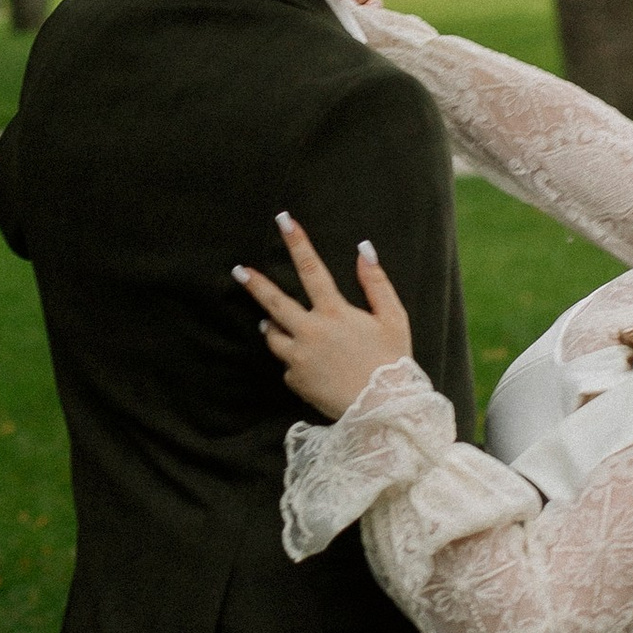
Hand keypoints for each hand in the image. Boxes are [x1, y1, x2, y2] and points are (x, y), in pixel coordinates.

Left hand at [235, 211, 417, 420]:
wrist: (383, 411)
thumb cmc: (393, 362)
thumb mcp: (394, 318)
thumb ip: (376, 282)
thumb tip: (363, 249)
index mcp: (335, 313)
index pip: (311, 269)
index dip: (297, 242)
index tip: (283, 220)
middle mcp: (311, 333)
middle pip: (274, 303)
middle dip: (255, 284)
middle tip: (238, 271)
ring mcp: (299, 358)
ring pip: (273, 335)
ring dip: (271, 325)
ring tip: (272, 323)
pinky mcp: (295, 380)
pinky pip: (288, 365)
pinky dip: (295, 360)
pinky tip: (312, 366)